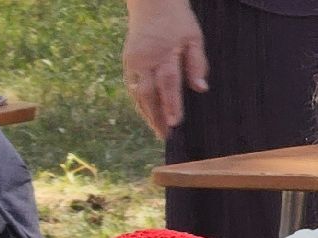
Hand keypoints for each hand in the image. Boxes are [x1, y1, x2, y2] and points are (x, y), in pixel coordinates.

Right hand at [122, 0, 206, 137]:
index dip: (171, 104)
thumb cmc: (177, 20)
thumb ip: (197, 62)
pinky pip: (133, 88)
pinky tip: (146, 113)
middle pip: (149, 94)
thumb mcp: (194, 37)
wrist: (152, 4)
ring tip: (156, 129)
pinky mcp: (127, 64)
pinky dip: (139, 102)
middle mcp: (145, 61)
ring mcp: (133, 64)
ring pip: (138, 94)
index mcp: (164, 54)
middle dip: (156, 116)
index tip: (175, 123)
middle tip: (164, 135)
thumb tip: (201, 87)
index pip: (168, 83)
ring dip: (147, 113)